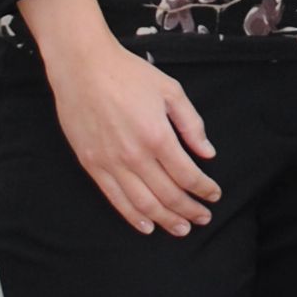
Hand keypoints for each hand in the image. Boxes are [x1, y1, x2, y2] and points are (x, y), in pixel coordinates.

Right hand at [18, 0, 219, 238]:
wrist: (82, 67)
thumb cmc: (127, 74)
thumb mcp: (170, 90)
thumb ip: (192, 124)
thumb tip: (207, 153)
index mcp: (158, 136)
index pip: (187, 175)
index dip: (204, 189)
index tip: (214, 195)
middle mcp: (135, 155)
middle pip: (168, 195)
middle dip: (190, 210)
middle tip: (203, 218)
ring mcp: (111, 163)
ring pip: (143, 203)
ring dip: (165, 220)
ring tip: (181, 229)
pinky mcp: (92, 165)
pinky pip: (115, 199)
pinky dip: (132, 216)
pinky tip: (146, 225)